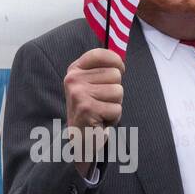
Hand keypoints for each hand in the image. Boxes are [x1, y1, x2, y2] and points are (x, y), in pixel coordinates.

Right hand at [64, 48, 123, 176]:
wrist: (80, 139)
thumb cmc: (91, 110)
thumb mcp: (92, 85)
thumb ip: (103, 70)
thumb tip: (121, 58)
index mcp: (74, 70)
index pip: (100, 54)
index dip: (116, 62)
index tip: (119, 70)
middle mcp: (73, 79)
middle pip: (115, 74)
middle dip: (115, 91)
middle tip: (102, 102)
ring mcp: (79, 93)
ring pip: (118, 91)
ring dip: (115, 105)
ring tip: (102, 111)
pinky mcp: (87, 108)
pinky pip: (116, 108)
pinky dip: (113, 118)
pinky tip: (101, 121)